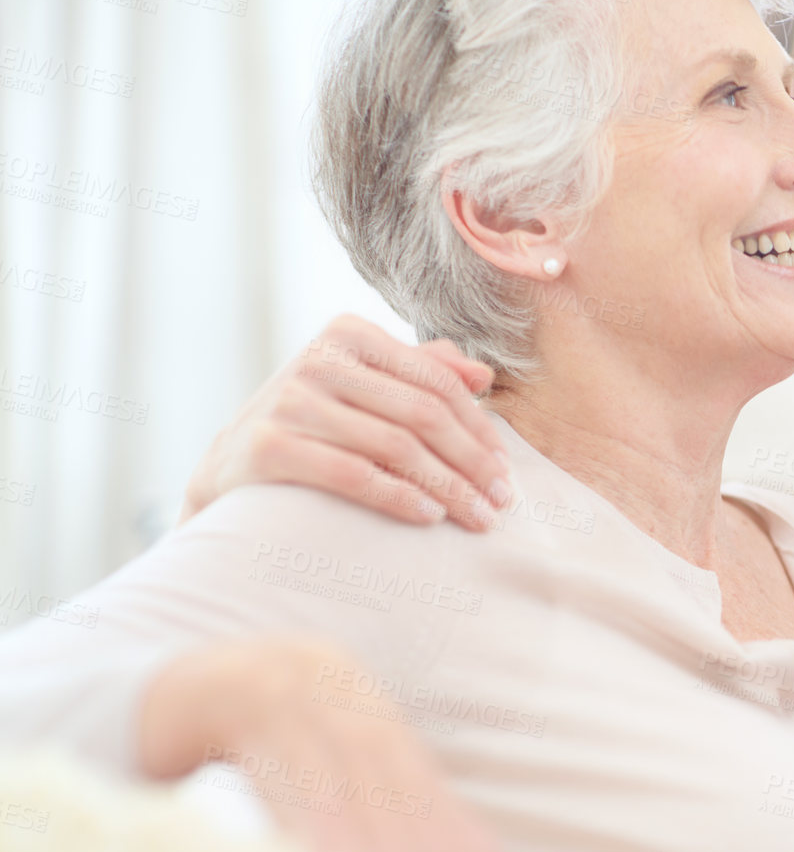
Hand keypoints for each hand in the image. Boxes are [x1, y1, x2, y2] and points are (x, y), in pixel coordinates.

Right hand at [181, 314, 513, 530]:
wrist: (229, 463)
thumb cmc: (316, 423)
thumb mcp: (363, 386)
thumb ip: (420, 371)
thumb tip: (482, 373)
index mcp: (349, 334)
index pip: (436, 382)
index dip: (478, 428)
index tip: (505, 468)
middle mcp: (318, 359)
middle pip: (423, 414)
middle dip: (471, 462)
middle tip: (501, 501)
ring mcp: (291, 400)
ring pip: (395, 446)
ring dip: (447, 487)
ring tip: (477, 517)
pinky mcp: (269, 445)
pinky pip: (353, 474)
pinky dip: (399, 496)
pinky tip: (428, 516)